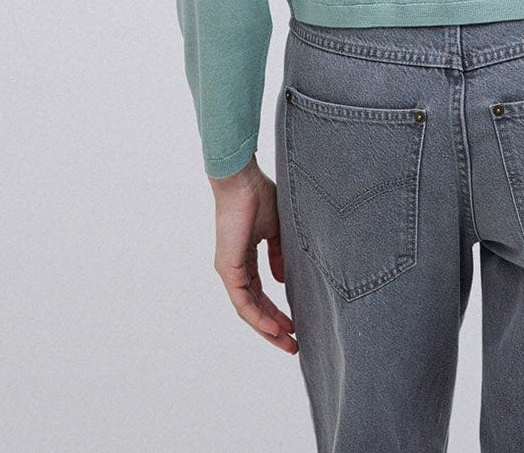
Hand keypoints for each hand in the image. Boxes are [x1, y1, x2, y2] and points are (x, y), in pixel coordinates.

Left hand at [207, 157, 298, 352]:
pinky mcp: (228, 268)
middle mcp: (234, 268)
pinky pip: (243, 301)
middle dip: (274, 327)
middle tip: (293, 344)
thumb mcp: (276, 230)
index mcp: (245, 258)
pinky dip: (258, 317)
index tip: (295, 324)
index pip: (260, 293)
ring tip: (287, 342)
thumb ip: (279, 255)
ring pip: (247, 309)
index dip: (276, 310)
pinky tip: (273, 328)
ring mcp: (229, 270)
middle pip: (254, 307)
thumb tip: (282, 281)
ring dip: (267, 328)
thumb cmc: (259, 195)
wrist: (242, 180)